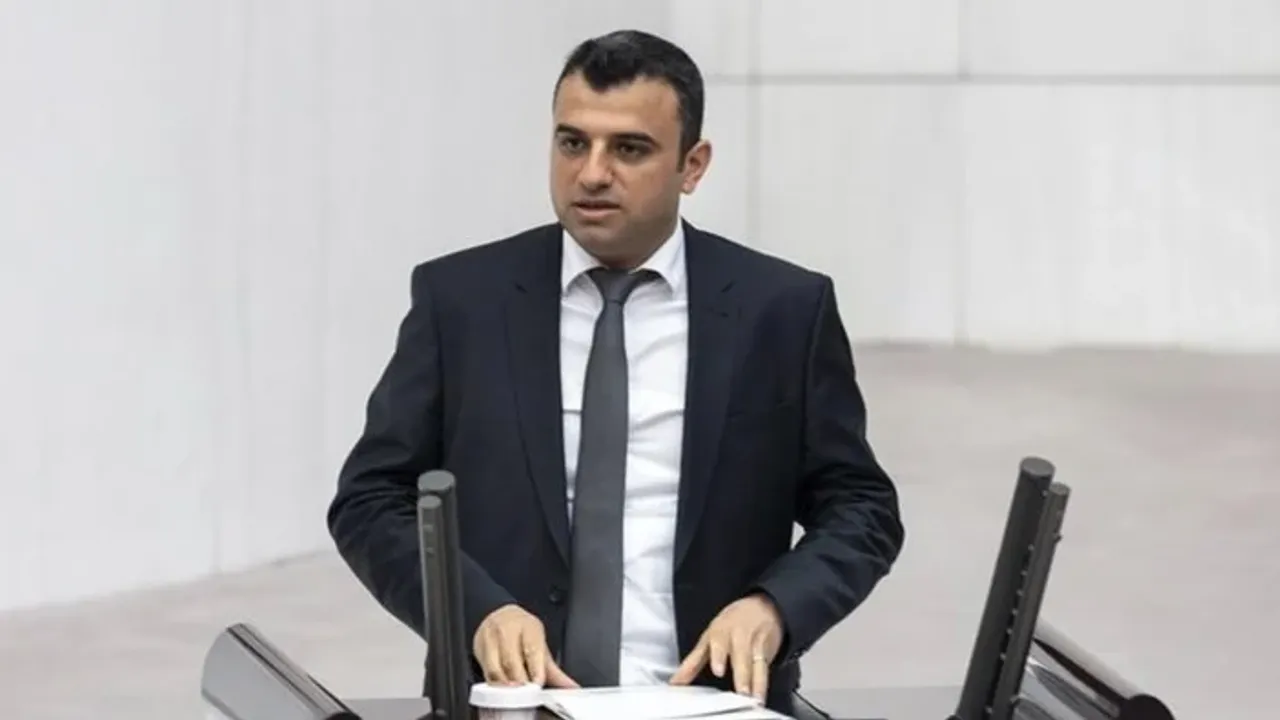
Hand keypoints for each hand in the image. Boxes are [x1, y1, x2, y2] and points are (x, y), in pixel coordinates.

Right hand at [473, 604, 578, 687]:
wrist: (500, 614)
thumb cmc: (522, 631)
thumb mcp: (540, 645)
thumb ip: (554, 670)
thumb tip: (570, 686)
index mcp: (528, 626)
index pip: (531, 648)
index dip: (535, 668)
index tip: (538, 682)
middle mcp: (507, 629)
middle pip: (511, 660)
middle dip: (519, 679)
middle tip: (526, 693)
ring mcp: (490, 637)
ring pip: (495, 667)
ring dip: (505, 684)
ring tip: (513, 694)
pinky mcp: (478, 648)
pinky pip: (485, 671)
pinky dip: (494, 683)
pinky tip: (501, 688)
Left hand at [669, 593, 783, 700]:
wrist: (764, 606)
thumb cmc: (732, 622)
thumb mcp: (709, 637)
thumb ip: (693, 662)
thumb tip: (676, 681)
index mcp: (721, 632)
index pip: (719, 643)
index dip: (719, 656)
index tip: (718, 671)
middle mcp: (740, 637)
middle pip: (742, 656)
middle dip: (742, 674)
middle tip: (741, 691)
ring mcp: (756, 644)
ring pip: (757, 664)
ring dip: (756, 683)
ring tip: (754, 697)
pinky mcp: (768, 653)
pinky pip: (765, 669)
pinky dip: (763, 684)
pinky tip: (761, 695)